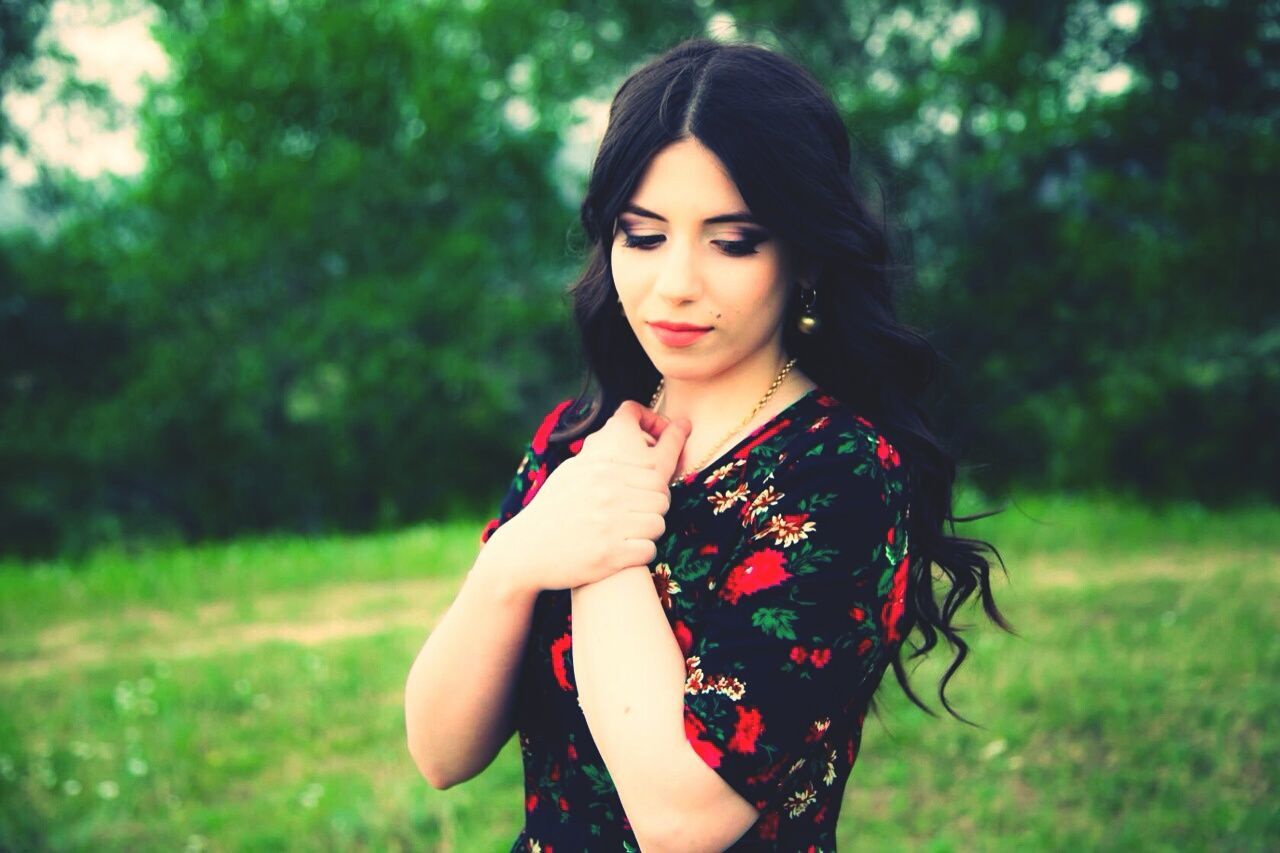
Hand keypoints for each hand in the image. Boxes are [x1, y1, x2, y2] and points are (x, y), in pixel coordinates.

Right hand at [485, 401, 690, 593]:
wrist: (525, 550)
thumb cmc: (550, 510)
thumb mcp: (572, 472)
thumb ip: (602, 456)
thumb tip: (630, 435)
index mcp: (602, 469)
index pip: (655, 471)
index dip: (655, 485)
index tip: (644, 494)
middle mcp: (609, 494)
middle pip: (662, 498)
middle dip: (655, 508)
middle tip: (639, 516)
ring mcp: (611, 525)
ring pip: (658, 524)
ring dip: (649, 531)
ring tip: (631, 533)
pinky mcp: (611, 555)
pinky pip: (649, 550)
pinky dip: (641, 553)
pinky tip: (625, 551)